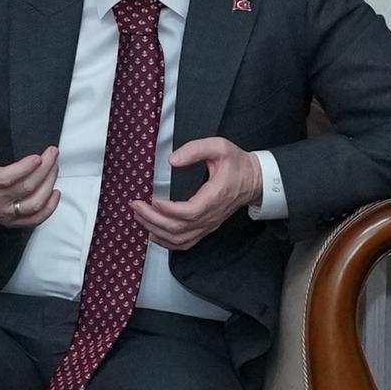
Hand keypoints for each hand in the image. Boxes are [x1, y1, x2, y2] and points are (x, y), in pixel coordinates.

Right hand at [0, 127, 61, 230]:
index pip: (7, 178)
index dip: (25, 169)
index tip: (38, 157)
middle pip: (25, 188)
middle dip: (44, 170)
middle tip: (53, 153)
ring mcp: (5, 213)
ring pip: (33, 204)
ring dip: (49, 185)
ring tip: (55, 168)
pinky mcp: (13, 221)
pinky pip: (35, 219)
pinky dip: (49, 208)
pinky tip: (55, 193)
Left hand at [131, 136, 263, 249]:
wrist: (254, 180)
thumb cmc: (237, 164)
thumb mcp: (219, 146)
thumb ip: (195, 149)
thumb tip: (172, 160)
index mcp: (215, 197)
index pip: (190, 212)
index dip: (169, 210)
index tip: (153, 199)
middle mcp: (211, 216)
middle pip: (179, 228)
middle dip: (153, 219)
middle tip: (136, 206)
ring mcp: (208, 225)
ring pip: (179, 239)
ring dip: (156, 231)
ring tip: (139, 218)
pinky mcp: (205, 227)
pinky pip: (185, 242)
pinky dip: (166, 241)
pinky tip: (152, 233)